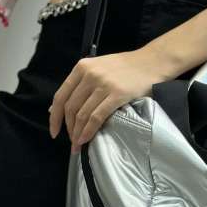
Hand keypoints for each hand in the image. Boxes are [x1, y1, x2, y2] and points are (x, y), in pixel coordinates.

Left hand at [48, 48, 171, 152]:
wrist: (152, 61)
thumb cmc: (126, 67)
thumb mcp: (98, 68)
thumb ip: (78, 85)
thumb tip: (55, 108)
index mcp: (82, 67)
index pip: (61, 96)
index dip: (55, 117)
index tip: (54, 131)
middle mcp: (90, 74)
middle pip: (71, 108)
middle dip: (69, 128)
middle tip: (71, 142)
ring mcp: (103, 84)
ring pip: (82, 114)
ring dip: (78, 133)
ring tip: (78, 145)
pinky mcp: (117, 94)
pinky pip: (97, 117)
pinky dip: (89, 131)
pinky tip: (87, 139)